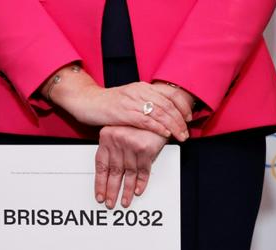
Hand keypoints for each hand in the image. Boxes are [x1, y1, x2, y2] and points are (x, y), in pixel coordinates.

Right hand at [45, 66, 190, 141]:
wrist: (87, 101)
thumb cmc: (108, 103)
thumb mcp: (130, 98)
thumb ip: (145, 103)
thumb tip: (162, 113)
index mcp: (143, 87)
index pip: (170, 94)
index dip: (182, 106)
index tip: (188, 118)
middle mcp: (139, 91)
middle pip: (168, 105)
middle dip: (180, 120)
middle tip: (186, 132)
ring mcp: (132, 101)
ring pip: (160, 113)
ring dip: (173, 126)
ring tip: (180, 136)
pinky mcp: (123, 113)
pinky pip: (145, 121)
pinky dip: (158, 127)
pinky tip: (165, 134)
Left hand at [94, 125, 167, 208]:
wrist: (155, 110)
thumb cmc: (137, 121)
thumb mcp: (119, 129)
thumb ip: (113, 146)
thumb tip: (109, 169)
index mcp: (107, 137)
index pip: (101, 165)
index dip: (100, 182)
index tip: (99, 194)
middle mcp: (117, 142)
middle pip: (113, 172)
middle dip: (111, 191)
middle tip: (110, 203)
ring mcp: (131, 145)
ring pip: (128, 174)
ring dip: (127, 191)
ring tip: (124, 202)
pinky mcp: (146, 149)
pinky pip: (143, 170)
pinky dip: (141, 182)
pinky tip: (138, 191)